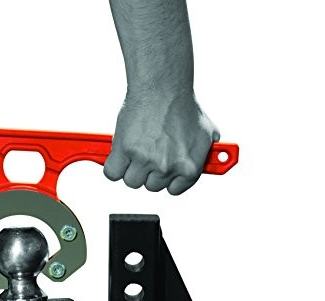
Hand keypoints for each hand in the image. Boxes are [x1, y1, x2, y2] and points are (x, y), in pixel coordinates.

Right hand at [104, 91, 219, 194]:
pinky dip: (113, 166)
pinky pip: (112, 173)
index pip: (174, 190)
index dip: (167, 180)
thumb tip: (212, 161)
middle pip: (151, 186)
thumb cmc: (183, 105)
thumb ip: (207, 152)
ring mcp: (145, 160)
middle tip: (149, 153)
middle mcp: (167, 167)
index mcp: (189, 168)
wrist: (163, 86)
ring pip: (131, 181)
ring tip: (136, 149)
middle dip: (149, 172)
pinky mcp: (125, 150)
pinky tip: (120, 154)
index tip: (163, 172)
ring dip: (131, 169)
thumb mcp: (207, 132)